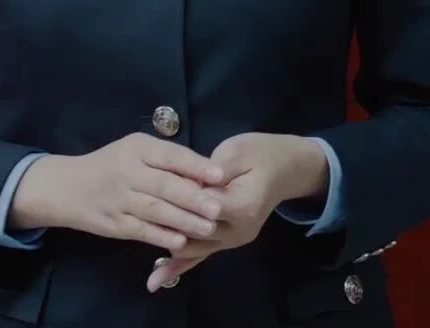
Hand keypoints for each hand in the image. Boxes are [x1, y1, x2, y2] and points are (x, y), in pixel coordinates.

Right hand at [9, 133, 226, 252]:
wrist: (65, 187)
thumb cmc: (111, 165)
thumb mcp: (135, 151)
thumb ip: (166, 159)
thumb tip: (205, 173)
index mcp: (137, 148)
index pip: (171, 156)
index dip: (196, 166)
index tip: (220, 176)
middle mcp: (127, 172)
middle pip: (165, 185)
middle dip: (194, 198)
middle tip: (219, 208)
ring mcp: (118, 199)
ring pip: (155, 210)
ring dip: (183, 220)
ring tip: (208, 227)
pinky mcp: (113, 224)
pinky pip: (141, 231)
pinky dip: (161, 236)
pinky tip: (180, 241)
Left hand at [145, 133, 328, 291]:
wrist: (287, 168)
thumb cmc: (261, 153)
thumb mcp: (237, 151)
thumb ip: (211, 170)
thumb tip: (187, 184)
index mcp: (244, 204)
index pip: (202, 208)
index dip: (180, 201)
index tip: (157, 191)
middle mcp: (240, 229)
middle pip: (196, 234)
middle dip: (169, 226)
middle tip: (142, 215)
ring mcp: (236, 239)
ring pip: (195, 248)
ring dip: (170, 248)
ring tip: (145, 253)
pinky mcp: (230, 241)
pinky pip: (203, 256)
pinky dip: (181, 267)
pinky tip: (158, 278)